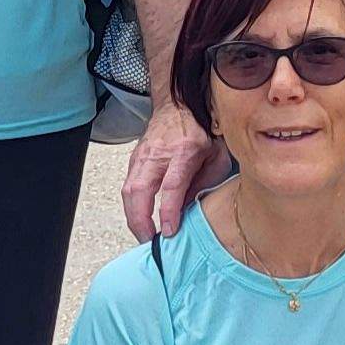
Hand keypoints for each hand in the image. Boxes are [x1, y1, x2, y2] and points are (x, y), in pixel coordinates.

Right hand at [122, 102, 215, 239]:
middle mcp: (158, 153)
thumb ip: (205, 183)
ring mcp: (142, 155)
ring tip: (143, 235)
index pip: (171, 186)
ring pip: (128, 190)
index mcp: (184, 150)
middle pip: (139, 190)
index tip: (169, 230)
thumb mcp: (216, 155)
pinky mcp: (134, 159)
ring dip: (133, 216)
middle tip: (149, 240)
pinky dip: (131, 206)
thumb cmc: (201, 130)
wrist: (178, 104)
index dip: (168, 211)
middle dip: (140, 220)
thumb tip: (189, 209)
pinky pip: (127, 186)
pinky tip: (139, 219)